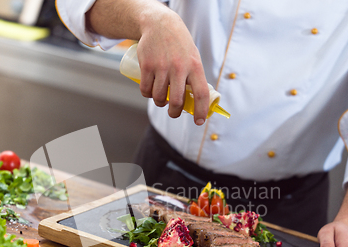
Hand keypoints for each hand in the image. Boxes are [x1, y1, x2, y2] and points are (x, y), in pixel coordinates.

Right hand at [137, 9, 209, 124]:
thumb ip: (195, 77)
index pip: (201, 94)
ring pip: (159, 97)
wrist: (160, 24)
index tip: (198, 121)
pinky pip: (145, 90)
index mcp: (195, 66)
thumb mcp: (193, 57)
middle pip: (177, 101)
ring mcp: (162, 66)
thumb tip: (197, 102)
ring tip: (161, 99)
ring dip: (159, 103)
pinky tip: (149, 92)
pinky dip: (147, 95)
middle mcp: (179, 67)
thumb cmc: (179, 45)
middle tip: (173, 113)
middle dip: (174, 112)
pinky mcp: (147, 65)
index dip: (201, 110)